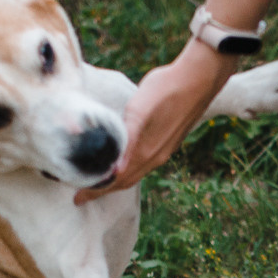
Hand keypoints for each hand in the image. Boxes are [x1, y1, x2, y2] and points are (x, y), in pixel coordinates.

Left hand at [76, 45, 234, 204]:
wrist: (200, 78)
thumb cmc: (167, 89)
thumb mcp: (140, 110)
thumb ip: (128, 140)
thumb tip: (116, 171)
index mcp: (147, 152)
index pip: (116, 180)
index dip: (96, 191)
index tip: (77, 199)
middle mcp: (156, 157)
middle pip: (125, 182)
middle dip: (103, 190)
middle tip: (82, 196)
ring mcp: (164, 150)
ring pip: (136, 173)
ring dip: (117, 181)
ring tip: (100, 182)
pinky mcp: (169, 141)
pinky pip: (144, 164)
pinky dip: (129, 170)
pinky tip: (125, 161)